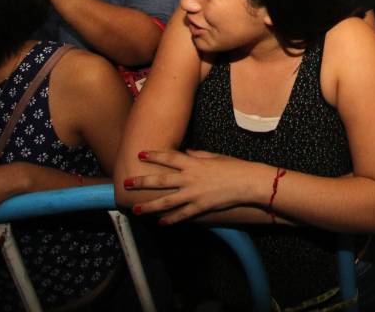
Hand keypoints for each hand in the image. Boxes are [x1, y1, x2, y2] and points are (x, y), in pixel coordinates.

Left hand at [126, 150, 265, 224]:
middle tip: (126, 182)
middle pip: (161, 180)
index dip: (154, 155)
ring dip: (149, 206)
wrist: (248, 182)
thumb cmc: (233, 166)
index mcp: (194, 163)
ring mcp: (194, 194)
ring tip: (135, 208)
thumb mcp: (215, 156)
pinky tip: (160, 222)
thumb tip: (186, 152)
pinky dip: (171, 219)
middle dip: (142, 181)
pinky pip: (182, 215)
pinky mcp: (201, 207)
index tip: (140, 154)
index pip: (169, 158)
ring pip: (167, 201)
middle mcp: (190, 178)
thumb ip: (198, 155)